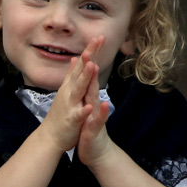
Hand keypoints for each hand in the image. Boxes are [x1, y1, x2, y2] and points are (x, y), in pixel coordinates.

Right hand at [40, 40, 96, 152]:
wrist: (50, 137)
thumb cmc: (60, 115)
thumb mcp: (66, 91)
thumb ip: (71, 75)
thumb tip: (73, 59)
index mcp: (70, 86)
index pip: (80, 65)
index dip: (89, 51)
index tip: (98, 37)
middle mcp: (69, 92)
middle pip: (80, 71)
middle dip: (88, 56)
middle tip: (96, 41)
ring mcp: (70, 105)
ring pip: (78, 90)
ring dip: (84, 78)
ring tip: (91, 65)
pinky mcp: (71, 120)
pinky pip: (78, 115)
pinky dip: (84, 111)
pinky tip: (90, 107)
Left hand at [77, 36, 113, 166]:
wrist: (95, 149)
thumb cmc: (87, 126)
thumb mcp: (83, 103)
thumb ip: (84, 86)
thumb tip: (82, 70)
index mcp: (87, 96)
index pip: (88, 73)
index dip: (89, 55)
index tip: (91, 37)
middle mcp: (93, 101)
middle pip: (93, 79)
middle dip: (93, 61)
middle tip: (94, 43)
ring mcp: (95, 113)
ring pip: (95, 96)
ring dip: (95, 82)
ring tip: (96, 67)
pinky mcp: (95, 127)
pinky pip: (98, 119)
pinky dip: (101, 112)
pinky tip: (104, 104)